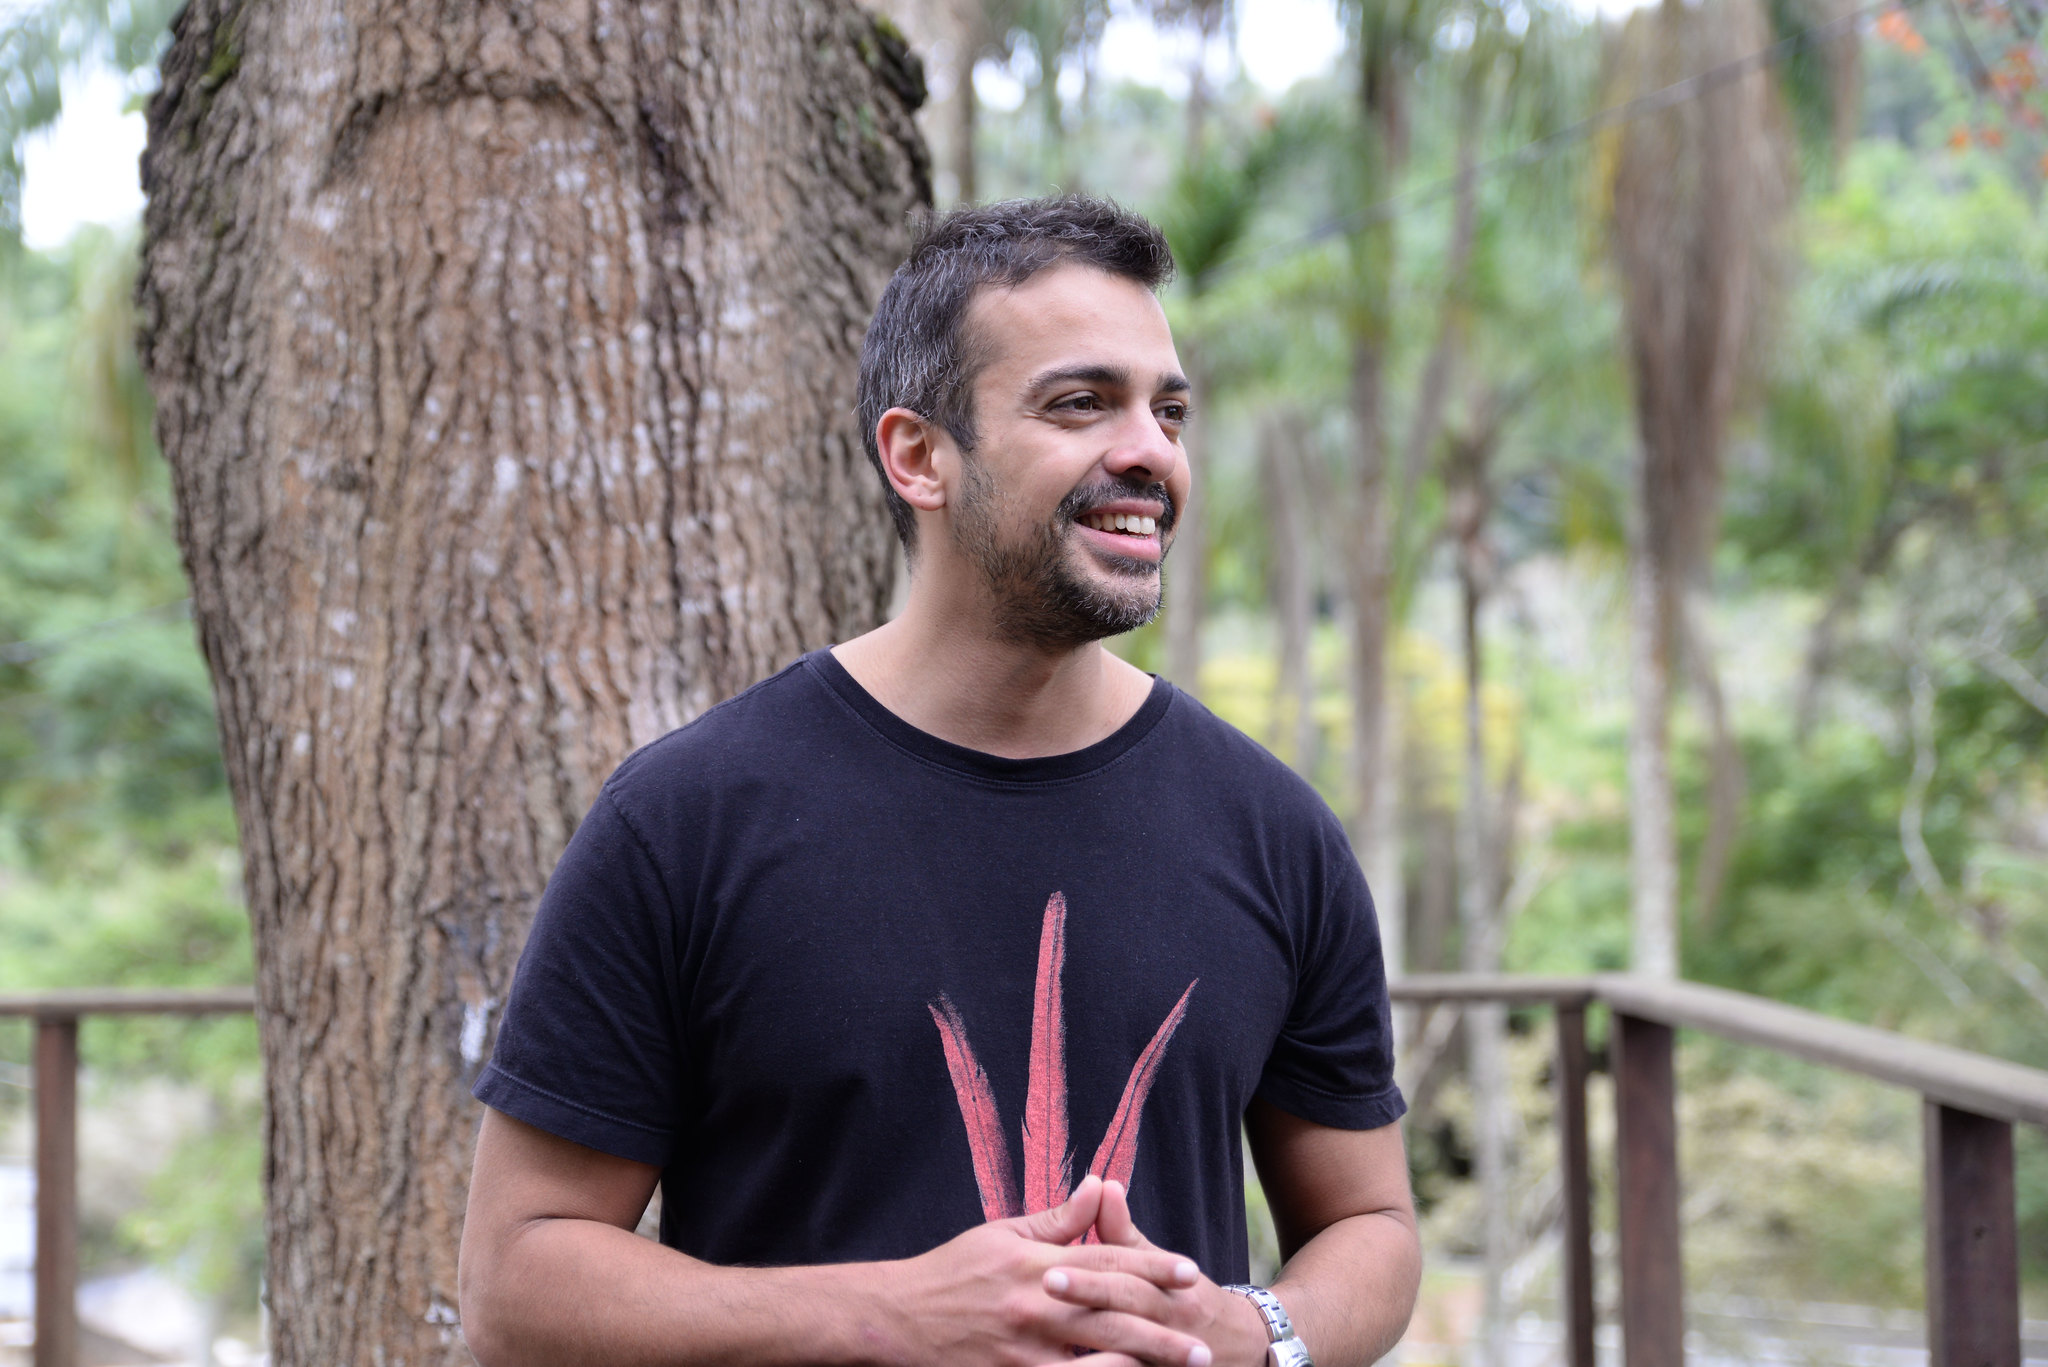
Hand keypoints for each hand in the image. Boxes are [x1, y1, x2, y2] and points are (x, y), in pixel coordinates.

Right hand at [893, 1174, 1216, 1366]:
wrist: (897, 1317)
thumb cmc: (952, 1272)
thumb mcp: (1004, 1235)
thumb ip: (1058, 1219)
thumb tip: (1100, 1185)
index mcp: (1036, 1264)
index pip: (1106, 1263)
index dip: (1152, 1268)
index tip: (1191, 1273)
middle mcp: (1036, 1305)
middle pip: (1113, 1317)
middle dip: (1163, 1332)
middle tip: (1204, 1345)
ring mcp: (1024, 1348)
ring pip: (1096, 1359)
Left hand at [1039, 1180, 1274, 1366]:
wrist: (1248, 1350)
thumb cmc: (1189, 1299)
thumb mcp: (1162, 1265)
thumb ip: (1124, 1234)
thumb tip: (1102, 1185)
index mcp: (1169, 1289)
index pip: (1127, 1274)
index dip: (1089, 1272)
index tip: (1047, 1269)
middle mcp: (1174, 1324)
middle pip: (1130, 1306)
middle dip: (1090, 1296)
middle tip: (1046, 1285)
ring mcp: (1172, 1360)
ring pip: (1134, 1352)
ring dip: (1099, 1348)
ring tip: (1056, 1343)